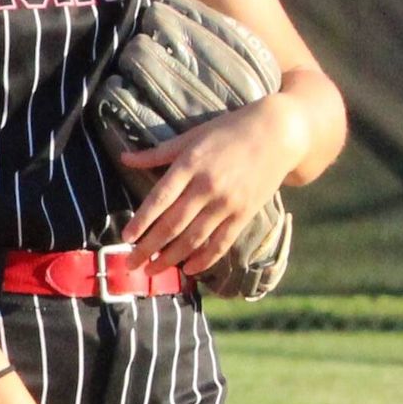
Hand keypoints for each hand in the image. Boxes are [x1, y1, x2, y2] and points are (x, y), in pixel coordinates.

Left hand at [118, 107, 291, 274]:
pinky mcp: (245, 213)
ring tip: (152, 271)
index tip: (126, 238)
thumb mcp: (191, 137)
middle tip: (131, 264)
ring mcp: (227, 202)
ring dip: (171, 258)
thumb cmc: (228, 132)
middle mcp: (207, 186)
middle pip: (172, 224)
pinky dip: (205, 259)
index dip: (141, 221)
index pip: (159, 199)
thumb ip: (157, 153)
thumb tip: (124, 158)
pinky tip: (189, 269)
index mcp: (190, 165)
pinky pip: (221, 242)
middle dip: (149, 248)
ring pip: (194, 238)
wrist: (278, 133)